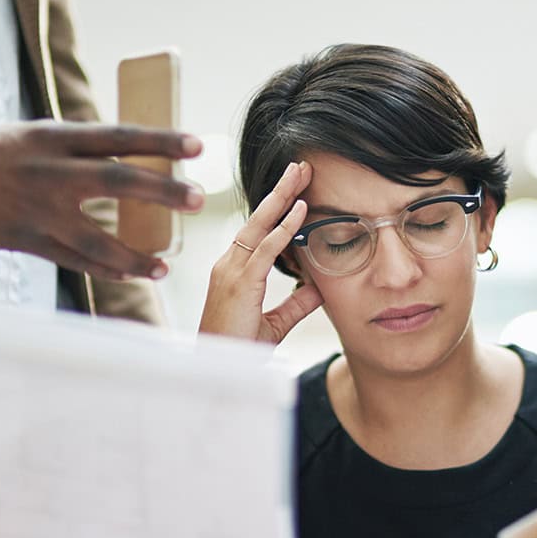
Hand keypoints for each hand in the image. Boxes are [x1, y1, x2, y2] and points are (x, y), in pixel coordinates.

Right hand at [0, 123, 204, 279]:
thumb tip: (134, 161)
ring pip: (95, 236)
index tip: (198, 145)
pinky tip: (131, 275)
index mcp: (54, 136)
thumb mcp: (36, 136)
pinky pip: (72, 259)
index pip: (118, 136)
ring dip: (134, 254)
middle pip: (115, 180)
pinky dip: (104, 269)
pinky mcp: (23, 238)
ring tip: (165, 265)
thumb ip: (80, 150)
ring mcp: (36, 207)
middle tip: (198, 199)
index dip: (160, 141)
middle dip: (161, 191)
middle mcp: (48, 169)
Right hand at [198, 160, 322, 342]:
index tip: (298, 189)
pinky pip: (265, 248)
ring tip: (301, 174)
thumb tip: (318, 286)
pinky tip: (301, 209)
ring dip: (283, 197)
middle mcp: (229, 264)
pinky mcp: (239, 282)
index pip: (258, 230)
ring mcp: (231, 270)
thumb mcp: (275, 323)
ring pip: (260, 224)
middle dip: (280, 191)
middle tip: (300, 166)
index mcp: (234, 270)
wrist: (218, 370)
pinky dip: (284, 227)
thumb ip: (296, 304)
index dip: (278, 209)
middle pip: (257, 218)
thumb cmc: (239, 348)